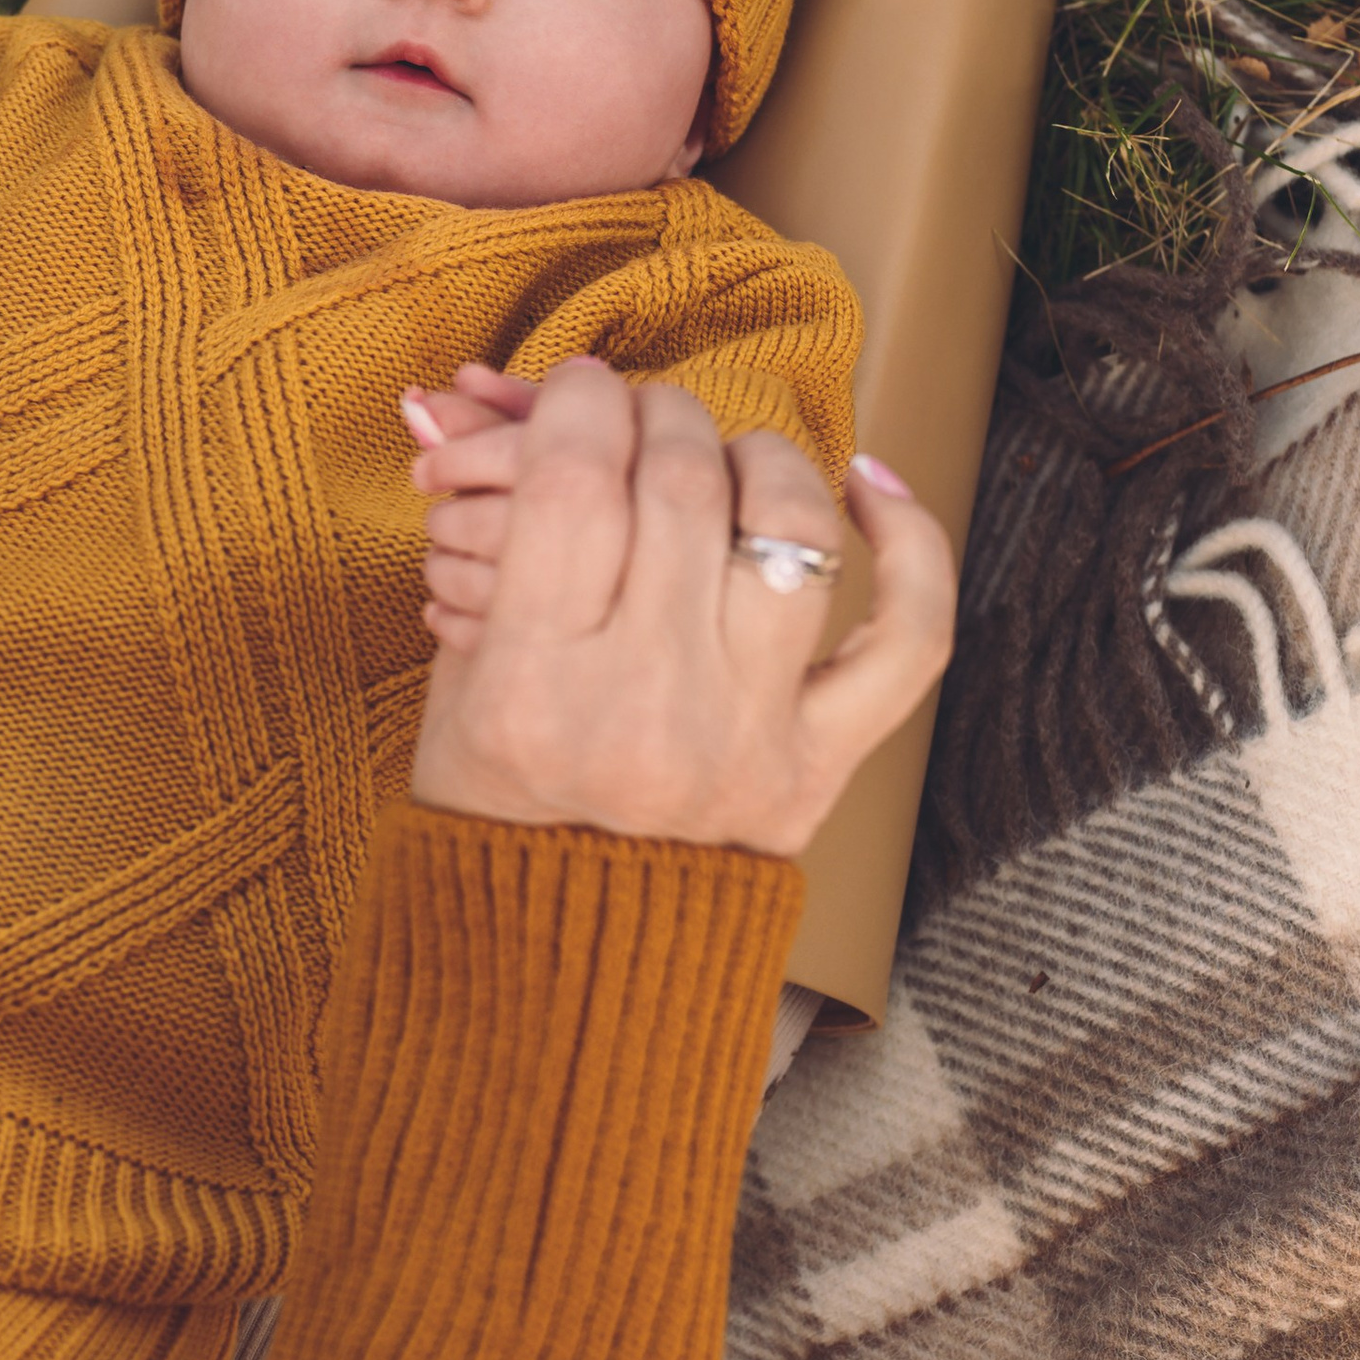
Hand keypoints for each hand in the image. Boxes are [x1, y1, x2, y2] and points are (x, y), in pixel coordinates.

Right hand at [407, 361, 954, 857]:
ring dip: (755, 457)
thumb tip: (448, 403)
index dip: (575, 401)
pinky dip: (911, 543)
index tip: (574, 395)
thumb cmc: (497, 810)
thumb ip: (476, 539)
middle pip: (677, 481)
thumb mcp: (453, 680)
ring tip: (722, 460)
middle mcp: (646, 707)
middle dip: (653, 414)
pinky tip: (868, 486)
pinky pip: (909, 635)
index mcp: (528, 687)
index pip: (572, 478)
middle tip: (634, 421)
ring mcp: (747, 738)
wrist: (562, 964)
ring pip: (789, 528)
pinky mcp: (820, 765)